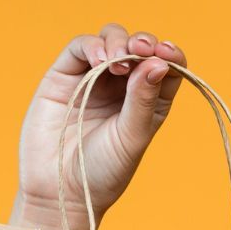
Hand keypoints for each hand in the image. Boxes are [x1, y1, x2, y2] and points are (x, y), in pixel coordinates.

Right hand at [9, 23, 187, 229]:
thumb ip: (143, 100)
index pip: (166, 66)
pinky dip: (92, 46)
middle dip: (143, 42)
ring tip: (117, 62)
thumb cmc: (102, 170)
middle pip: (139, 47)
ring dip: (118, 42)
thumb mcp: (132, 136)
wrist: (61, 189)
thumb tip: (160, 63)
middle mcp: (123, 86)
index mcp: (148, 101)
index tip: (167, 53)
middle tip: (141, 49)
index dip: (170, 54)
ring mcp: (93, 78)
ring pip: (111, 40)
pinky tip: (100, 60)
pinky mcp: (65, 75)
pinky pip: (80, 48)